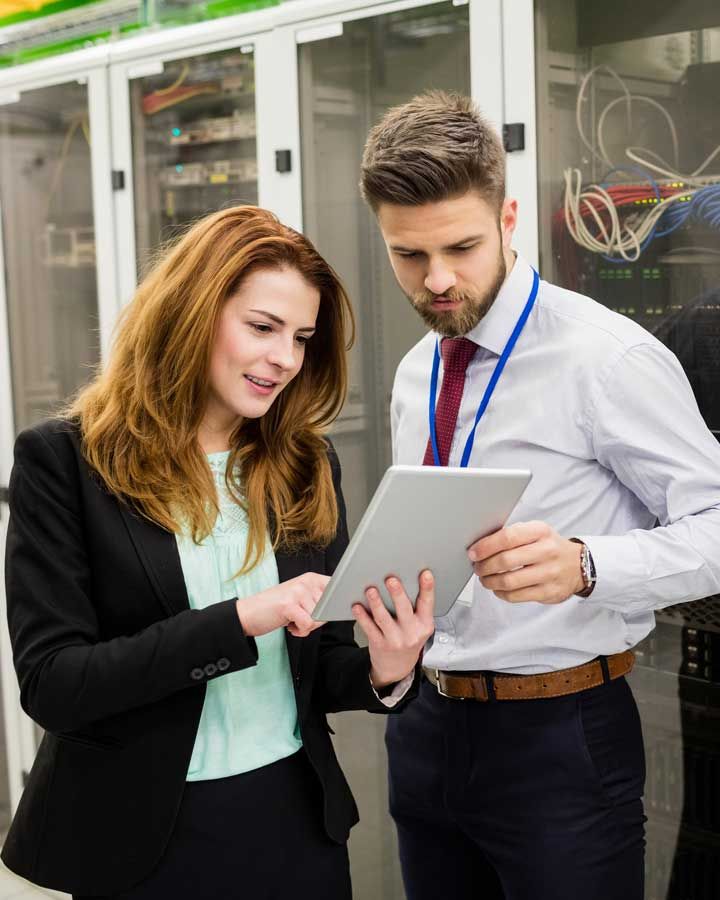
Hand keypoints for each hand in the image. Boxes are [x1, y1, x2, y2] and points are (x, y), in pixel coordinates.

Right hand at [236, 573, 329, 637]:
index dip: (335, 605)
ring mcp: (297, 591)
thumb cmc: (275, 608)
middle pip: (328, 609)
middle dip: (316, 620)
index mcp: (311, 578)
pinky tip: (290, 626)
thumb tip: (338, 609)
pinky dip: (300, 631)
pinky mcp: (289, 604)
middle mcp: (306, 581)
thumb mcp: (300, 598)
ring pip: (318, 618)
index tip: (328, 610)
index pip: (337, 590)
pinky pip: (308, 625)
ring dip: (306, 626)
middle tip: (299, 617)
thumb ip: (319, 600)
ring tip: (292, 620)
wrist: (247, 614)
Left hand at [352, 570, 434, 688]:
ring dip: (376, 603)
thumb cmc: (408, 639)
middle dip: (398, 593)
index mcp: (424, 624)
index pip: (428, 603)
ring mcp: (395, 640)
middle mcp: (411, 632)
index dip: (428, 588)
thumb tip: (404, 580)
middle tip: (391, 579)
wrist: (398, 667)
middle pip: (404, 609)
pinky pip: (369, 628)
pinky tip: (357, 607)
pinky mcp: (379, 644)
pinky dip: (362, 616)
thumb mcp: (419, 626)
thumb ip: (415, 608)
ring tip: (371, 590)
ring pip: (384, 619)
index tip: (425, 574)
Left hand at [468, 521, 583, 604]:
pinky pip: (516, 596)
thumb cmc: (548, 546)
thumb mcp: (535, 532)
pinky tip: (498, 588)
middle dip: (484, 566)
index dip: (485, 546)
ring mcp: (549, 573)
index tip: (473, 553)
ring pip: (509, 581)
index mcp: (540, 531)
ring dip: (490, 581)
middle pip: (505, 560)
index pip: (507, 537)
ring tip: (485, 579)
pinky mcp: (548, 592)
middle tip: (477, 567)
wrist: (578, 565)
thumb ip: (511, 535)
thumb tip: (479, 545)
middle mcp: (547, 551)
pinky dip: (501, 593)